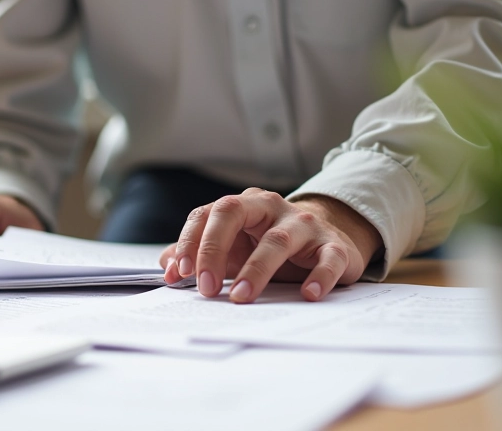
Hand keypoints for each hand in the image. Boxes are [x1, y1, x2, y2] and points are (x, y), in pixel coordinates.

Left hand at [161, 189, 381, 302]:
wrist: (328, 241)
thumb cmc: (271, 247)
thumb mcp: (235, 248)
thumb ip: (199, 253)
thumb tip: (168, 265)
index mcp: (244, 205)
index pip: (208, 213)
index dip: (192, 241)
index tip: (181, 273)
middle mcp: (271, 207)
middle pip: (234, 213)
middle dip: (214, 248)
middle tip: (205, 287)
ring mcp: (304, 224)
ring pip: (277, 240)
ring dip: (256, 271)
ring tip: (241, 297)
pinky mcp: (333, 246)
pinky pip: (327, 259)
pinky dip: (319, 277)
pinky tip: (308, 294)